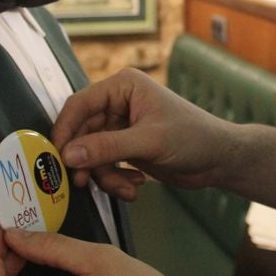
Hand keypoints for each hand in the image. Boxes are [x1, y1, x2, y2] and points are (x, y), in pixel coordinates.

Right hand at [52, 68, 233, 198]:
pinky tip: (136, 187)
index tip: (55, 156)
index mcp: (123, 86)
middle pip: (82, 133)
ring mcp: (121, 126)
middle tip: (84, 183)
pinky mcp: (125, 147)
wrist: (219, 159)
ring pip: (91, 154)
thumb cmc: (193, 138)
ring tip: (127, 188)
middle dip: (87, 161)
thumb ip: (107, 147)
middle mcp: (119, 103)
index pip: (80, 104)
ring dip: (105, 176)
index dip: (64, 130)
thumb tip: (69, 155)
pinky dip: (115, 180)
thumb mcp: (149, 142)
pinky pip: (104, 165)